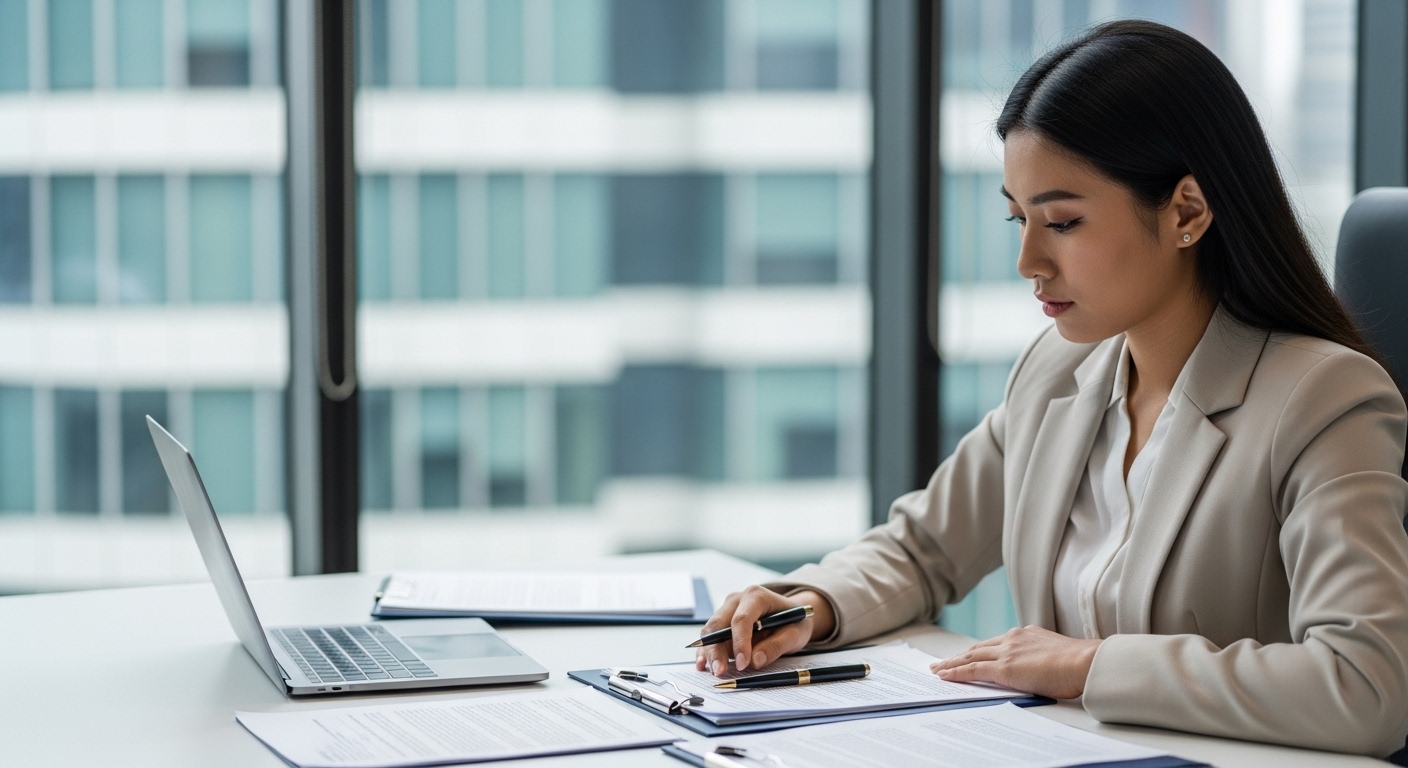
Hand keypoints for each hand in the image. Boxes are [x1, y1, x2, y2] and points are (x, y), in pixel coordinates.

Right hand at [694, 586, 835, 675]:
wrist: (792, 616)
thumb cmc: (795, 622)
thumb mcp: (795, 634)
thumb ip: (776, 646)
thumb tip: (755, 661)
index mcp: (756, 596)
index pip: (741, 619)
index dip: (740, 643)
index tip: (743, 664)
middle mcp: (737, 600)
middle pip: (719, 624)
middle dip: (717, 649)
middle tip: (720, 671)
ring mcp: (727, 610)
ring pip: (710, 632)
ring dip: (710, 652)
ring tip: (714, 672)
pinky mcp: (722, 623)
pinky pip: (710, 638)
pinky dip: (706, 651)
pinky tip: (703, 665)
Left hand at [929, 625, 1100, 699]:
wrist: (1085, 662)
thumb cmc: (1079, 664)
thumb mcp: (1056, 654)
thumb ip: (1041, 657)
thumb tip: (1040, 668)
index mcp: (1026, 634)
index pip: (995, 643)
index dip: (978, 650)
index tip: (967, 654)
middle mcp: (1013, 638)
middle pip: (978, 647)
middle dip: (959, 655)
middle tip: (943, 662)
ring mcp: (1007, 652)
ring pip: (971, 656)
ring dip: (952, 663)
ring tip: (938, 669)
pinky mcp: (1004, 668)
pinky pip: (973, 669)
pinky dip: (956, 672)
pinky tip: (945, 675)